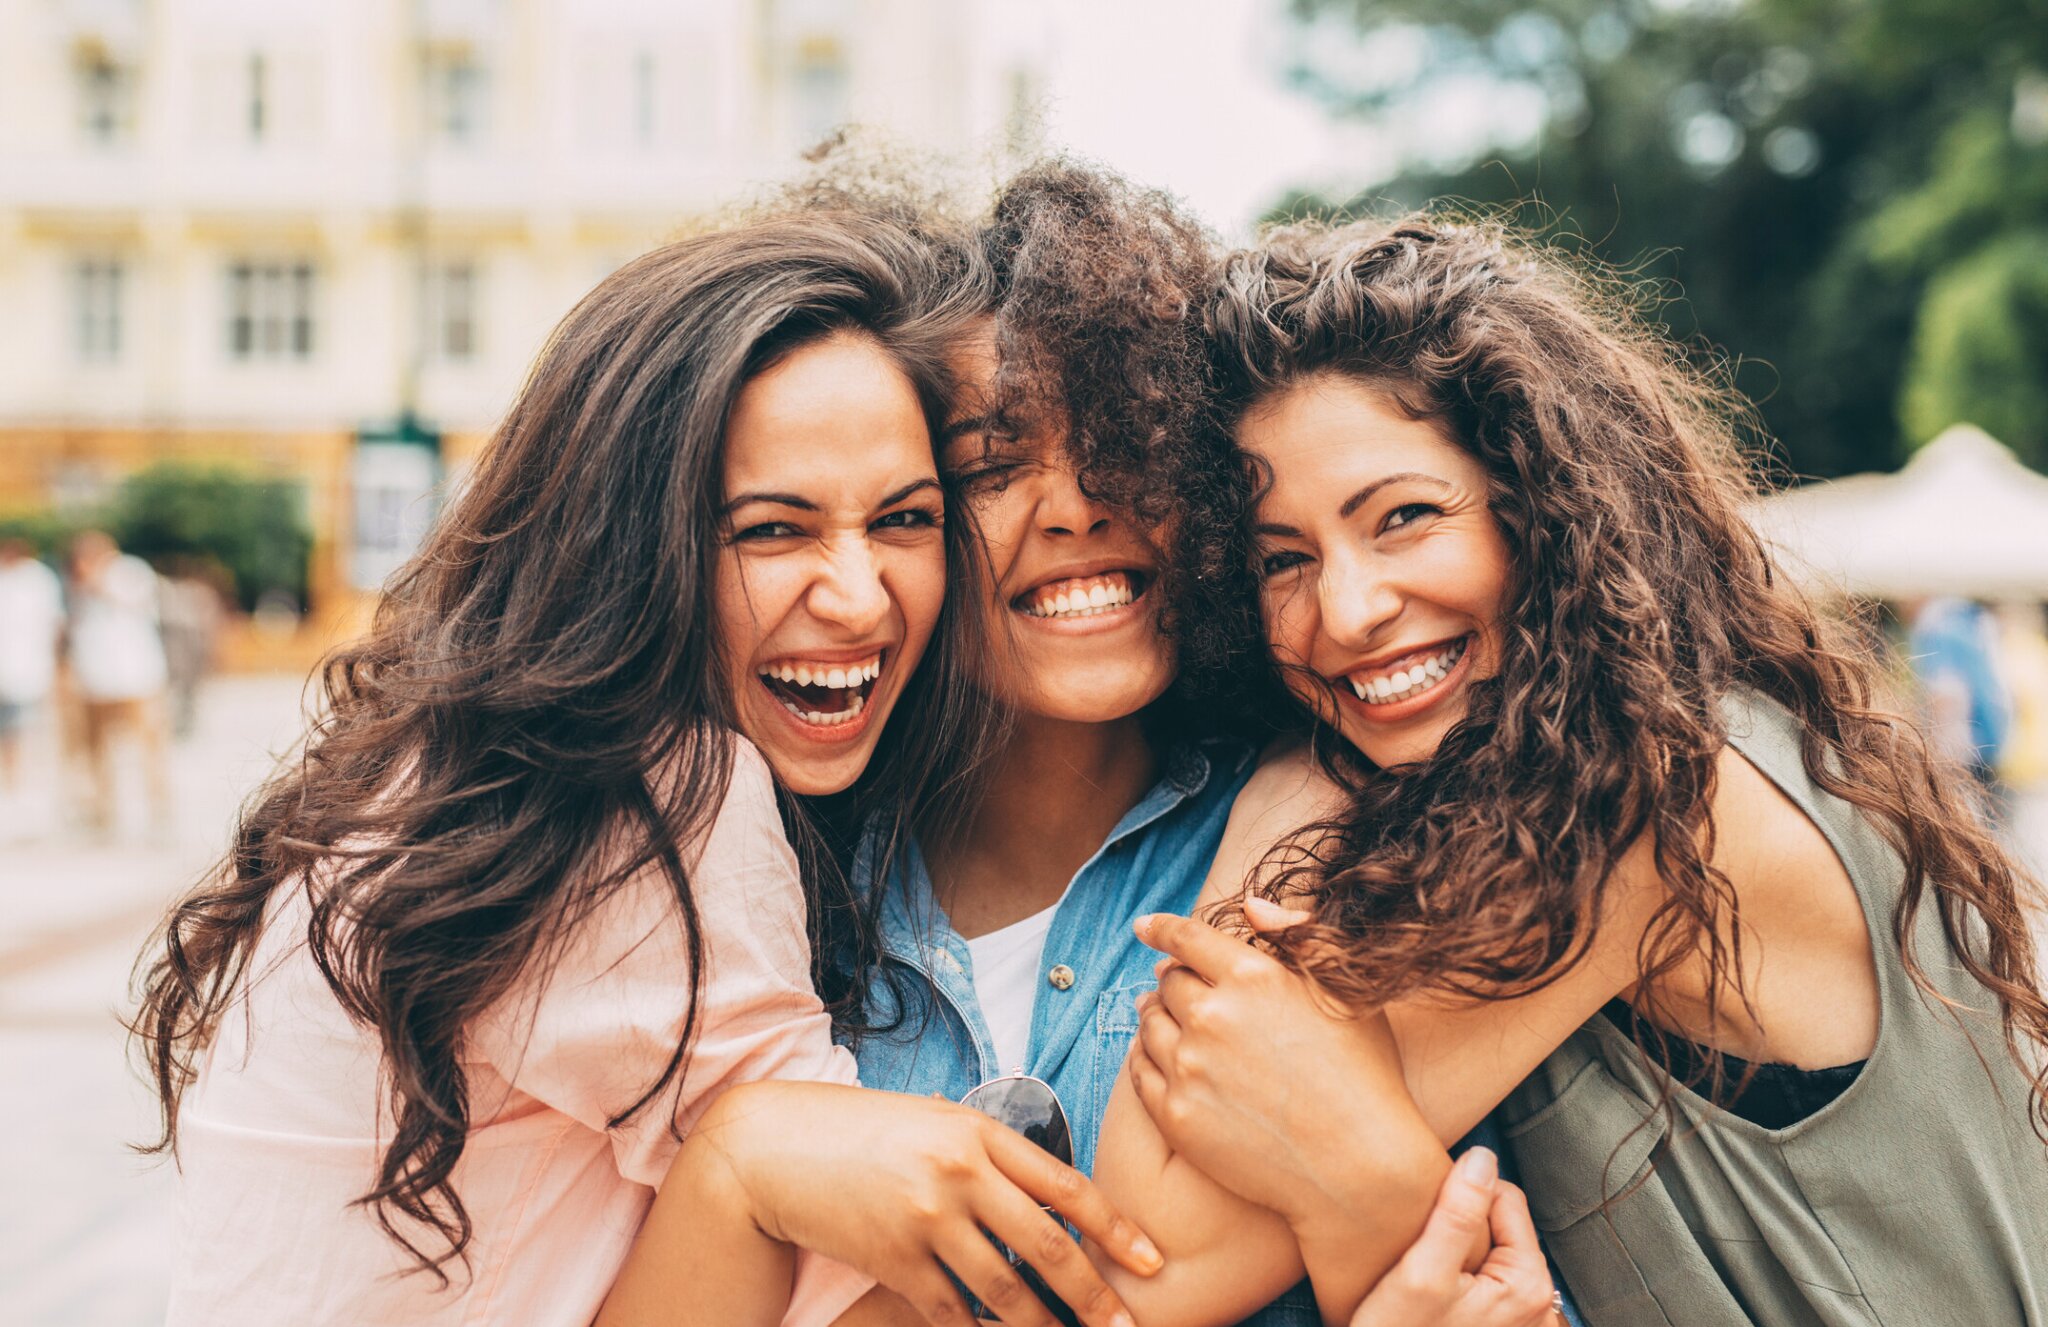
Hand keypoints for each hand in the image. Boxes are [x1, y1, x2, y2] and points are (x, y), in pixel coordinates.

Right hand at [695, 1080, 1161, 1326]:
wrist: (774, 1147)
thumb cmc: (863, 1130)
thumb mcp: (935, 1121)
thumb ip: (990, 1153)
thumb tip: (1052, 1196)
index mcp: (978, 1132)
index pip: (1065, 1186)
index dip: (1115, 1229)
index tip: (1150, 1261)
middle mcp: (958, 1175)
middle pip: (1047, 1248)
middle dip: (1094, 1296)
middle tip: (1125, 1326)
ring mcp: (926, 1222)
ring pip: (1006, 1293)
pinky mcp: (894, 1262)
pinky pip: (953, 1312)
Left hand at [1129, 905, 1436, 1233]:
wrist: (1360, 1170)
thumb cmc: (1366, 1075)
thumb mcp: (1345, 992)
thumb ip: (1297, 936)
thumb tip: (1249, 905)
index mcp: (1253, 977)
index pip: (1186, 938)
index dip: (1161, 928)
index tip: (1146, 927)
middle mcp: (1212, 1016)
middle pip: (1168, 982)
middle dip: (1172, 978)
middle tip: (1177, 985)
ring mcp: (1189, 1068)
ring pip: (1149, 1024)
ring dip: (1156, 1015)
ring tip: (1166, 1018)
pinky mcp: (1176, 1115)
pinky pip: (1140, 1071)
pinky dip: (1146, 1057)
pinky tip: (1161, 1058)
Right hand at [1353, 1149, 1561, 1326]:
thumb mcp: (1421, 1272)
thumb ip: (1456, 1212)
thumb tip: (1482, 1158)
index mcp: (1528, 1284)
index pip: (1504, 1198)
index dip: (1460, 1196)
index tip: (1426, 1220)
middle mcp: (1538, 1305)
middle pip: (1500, 1226)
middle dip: (1461, 1227)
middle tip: (1424, 1253)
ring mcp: (1522, 1321)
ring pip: (1491, 1252)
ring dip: (1460, 1252)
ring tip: (1428, 1273)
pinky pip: (1486, 1281)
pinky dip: (1462, 1276)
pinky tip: (1437, 1294)